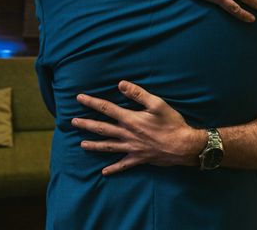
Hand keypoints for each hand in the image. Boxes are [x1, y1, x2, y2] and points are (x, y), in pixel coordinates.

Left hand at [72, 81, 204, 175]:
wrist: (184, 146)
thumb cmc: (172, 123)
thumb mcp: (157, 103)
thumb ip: (138, 94)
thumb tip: (121, 84)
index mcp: (130, 119)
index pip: (107, 108)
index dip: (92, 102)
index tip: (79, 98)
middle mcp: (127, 134)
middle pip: (103, 128)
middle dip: (87, 124)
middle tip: (73, 122)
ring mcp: (132, 148)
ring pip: (108, 147)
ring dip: (94, 145)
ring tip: (81, 144)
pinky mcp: (139, 159)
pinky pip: (123, 165)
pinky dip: (113, 169)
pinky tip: (104, 172)